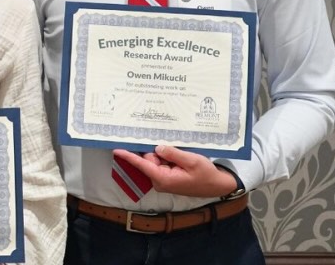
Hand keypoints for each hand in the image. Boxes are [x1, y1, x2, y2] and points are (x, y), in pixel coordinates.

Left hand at [112, 145, 237, 197]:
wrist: (217, 185)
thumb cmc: (206, 175)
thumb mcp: (192, 161)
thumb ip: (172, 153)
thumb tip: (157, 148)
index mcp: (163, 179)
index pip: (143, 164)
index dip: (129, 156)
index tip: (116, 150)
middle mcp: (159, 181)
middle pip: (149, 159)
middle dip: (157, 151)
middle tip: (175, 150)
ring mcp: (162, 180)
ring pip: (155, 160)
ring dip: (165, 155)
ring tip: (182, 156)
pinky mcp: (166, 178)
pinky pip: (161, 163)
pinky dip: (167, 158)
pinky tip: (179, 157)